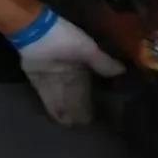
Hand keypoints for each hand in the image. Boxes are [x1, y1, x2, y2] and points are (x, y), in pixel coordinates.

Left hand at [11, 9, 124, 125]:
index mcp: (80, 62)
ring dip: (65, 110)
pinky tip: (57, 118)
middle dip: (78, 108)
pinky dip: (51, 106)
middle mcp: (67, 70)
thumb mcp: (87, 48)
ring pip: (61, 97)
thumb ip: (102, 62)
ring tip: (72, 126)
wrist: (35, 30)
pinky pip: (46, 95)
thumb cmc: (63, 37)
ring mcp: (51, 75)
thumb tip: (122, 71)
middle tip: (84, 126)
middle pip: (73, 93)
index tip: (99, 114)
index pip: (87, 85)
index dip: (91, 98)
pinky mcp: (37, 78)